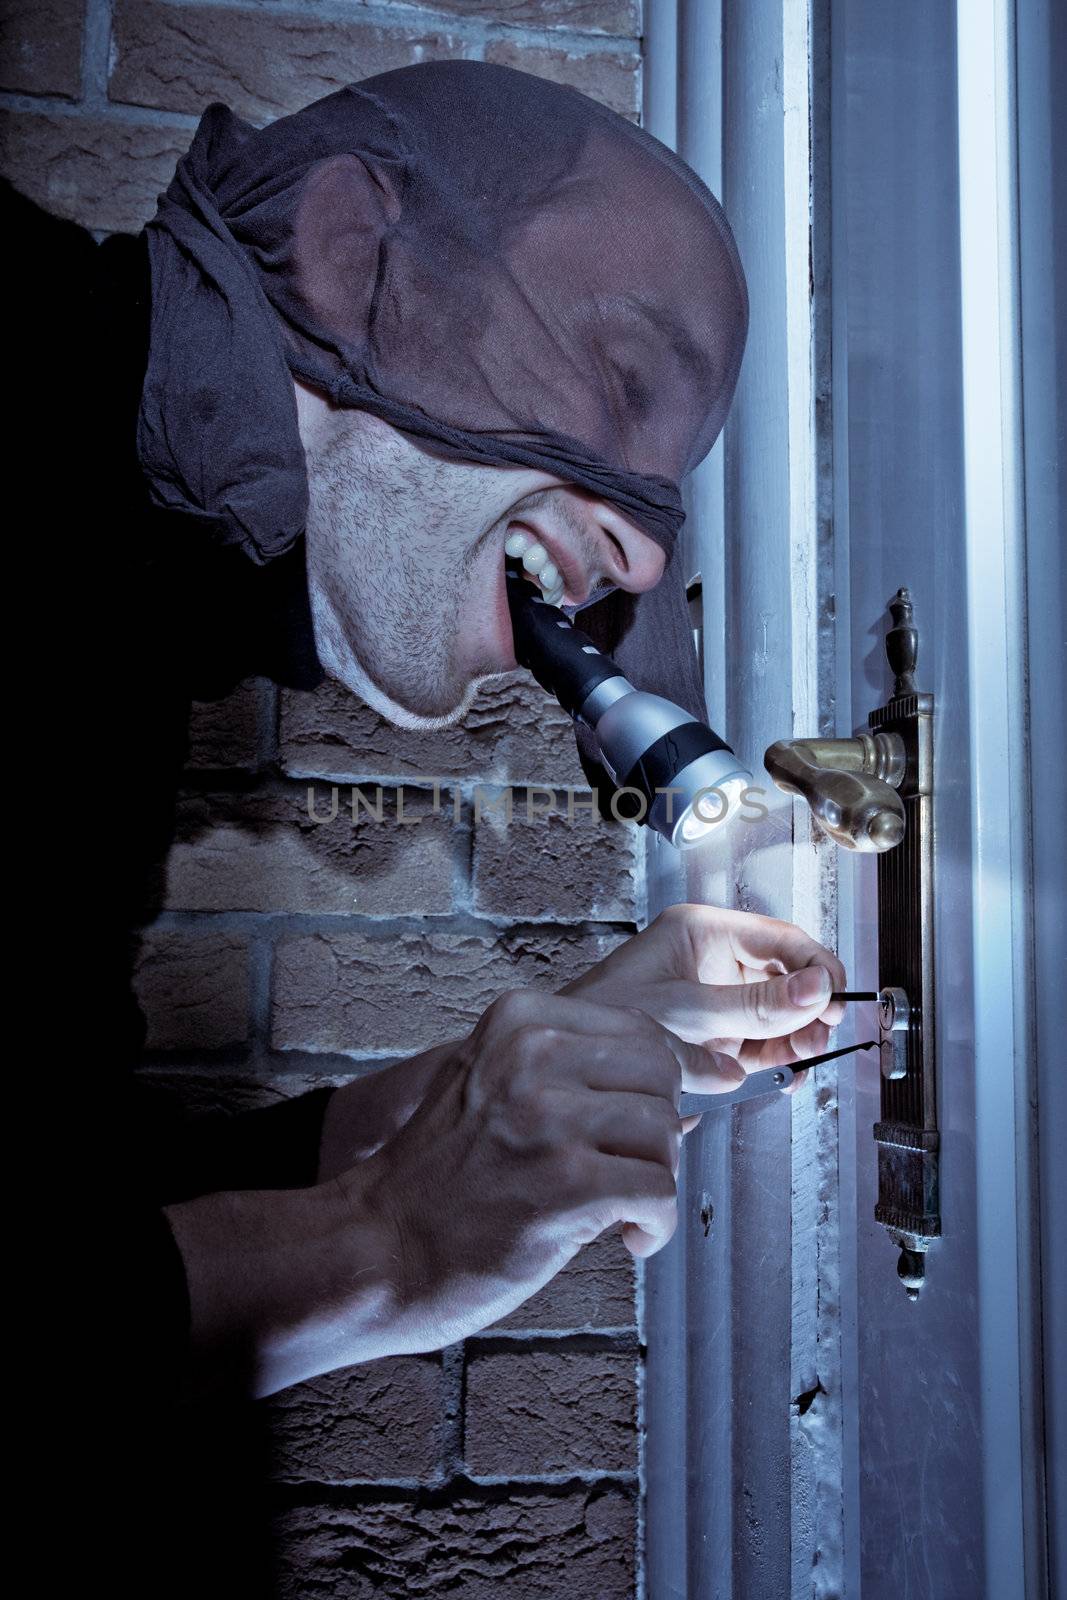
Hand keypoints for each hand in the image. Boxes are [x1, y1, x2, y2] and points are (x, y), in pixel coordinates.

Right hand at [338, 988, 745, 1352]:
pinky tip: (626, 1239)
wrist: (378, 1247)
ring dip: (655, 1180)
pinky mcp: (566, 1185)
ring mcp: (549, 1118)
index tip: (643, 1128)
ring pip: (668, 1133)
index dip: (658, 1085)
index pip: (641, 1029)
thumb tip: (692, 1072)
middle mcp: (533, 1054)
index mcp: (519, 1018)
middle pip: (662, 1076)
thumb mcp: (489, 1080)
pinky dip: (655, 1225)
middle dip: (658, 1131)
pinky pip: (660, 1192)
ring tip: (620, 1209)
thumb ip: (570, 1064)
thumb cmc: (441, 1176)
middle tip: (626, 1172)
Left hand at [560, 903, 846, 1092]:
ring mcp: (715, 1000)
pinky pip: (760, 1042)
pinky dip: (778, 1058)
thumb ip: (753, 1004)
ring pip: (778, 1012)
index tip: (835, 998)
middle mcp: (712, 961)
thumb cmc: (602, 1022)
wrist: (567, 1071)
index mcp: (701, 932)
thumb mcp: (686, 1011)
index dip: (814, 967)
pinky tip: (787, 1070)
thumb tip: (816, 988)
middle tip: (820, 1034)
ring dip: (798, 1035)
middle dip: (809, 1005)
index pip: (779, 938)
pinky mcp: (714, 1036)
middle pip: (785, 976)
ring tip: (804, 1056)